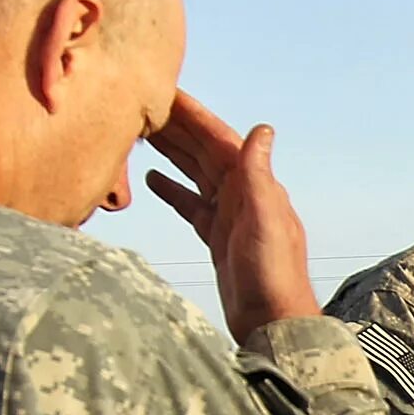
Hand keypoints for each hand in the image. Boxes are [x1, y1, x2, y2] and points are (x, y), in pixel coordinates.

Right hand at [146, 91, 320, 342]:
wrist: (273, 323)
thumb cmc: (273, 275)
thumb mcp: (265, 219)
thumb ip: (259, 175)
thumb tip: (263, 129)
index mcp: (255, 185)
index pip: (219, 139)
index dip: (193, 115)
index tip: (166, 91)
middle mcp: (244, 195)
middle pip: (204, 151)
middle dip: (176, 127)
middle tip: (141, 103)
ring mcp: (230, 217)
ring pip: (195, 174)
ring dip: (171, 151)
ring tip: (140, 132)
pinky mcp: (218, 239)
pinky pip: (192, 205)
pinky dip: (173, 189)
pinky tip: (151, 178)